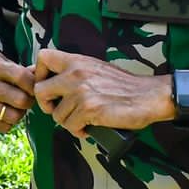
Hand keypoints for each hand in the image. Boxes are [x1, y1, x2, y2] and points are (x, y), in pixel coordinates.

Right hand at [0, 47, 35, 133]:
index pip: (22, 78)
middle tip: (27, 98)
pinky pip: (3, 127)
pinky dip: (8, 121)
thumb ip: (21, 70)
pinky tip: (5, 112)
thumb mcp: (1, 59)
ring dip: (20, 113)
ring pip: (13, 117)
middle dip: (29, 101)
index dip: (33, 85)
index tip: (34, 86)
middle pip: (20, 100)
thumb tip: (42, 76)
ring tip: (17, 106)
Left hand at [33, 47, 170, 138]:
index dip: (39, 75)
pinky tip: (88, 126)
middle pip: (39, 90)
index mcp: (77, 61)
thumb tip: (55, 81)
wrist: (148, 96)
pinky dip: (78, 130)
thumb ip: (76, 71)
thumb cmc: (125, 85)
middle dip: (46, 104)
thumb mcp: (96, 68)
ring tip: (81, 120)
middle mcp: (76, 73)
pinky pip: (70, 126)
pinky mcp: (89, 109)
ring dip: (67, 121)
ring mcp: (81, 91)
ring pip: (56, 114)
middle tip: (58, 109)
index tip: (48, 86)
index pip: (43, 58)